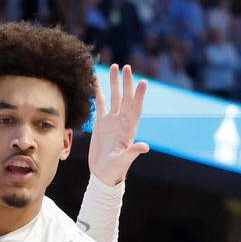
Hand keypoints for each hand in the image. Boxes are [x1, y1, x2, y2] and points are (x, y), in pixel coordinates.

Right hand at [88, 63, 149, 185]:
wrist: (103, 175)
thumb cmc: (115, 170)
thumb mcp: (124, 162)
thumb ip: (133, 152)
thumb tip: (145, 147)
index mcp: (129, 129)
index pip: (136, 108)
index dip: (139, 96)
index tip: (143, 82)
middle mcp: (122, 122)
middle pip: (125, 98)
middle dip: (126, 83)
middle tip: (127, 67)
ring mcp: (111, 121)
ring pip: (114, 98)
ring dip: (115, 83)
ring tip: (114, 66)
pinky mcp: (100, 124)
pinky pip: (100, 104)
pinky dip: (98, 92)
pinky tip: (95, 81)